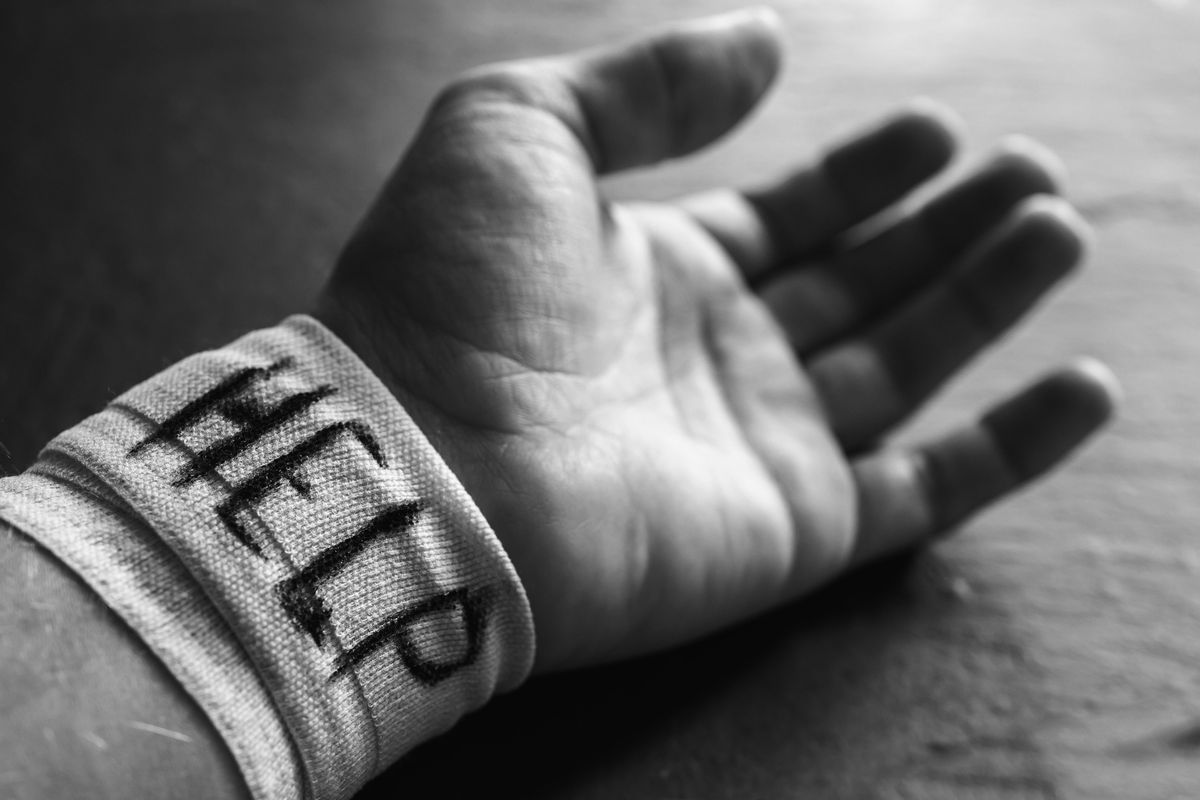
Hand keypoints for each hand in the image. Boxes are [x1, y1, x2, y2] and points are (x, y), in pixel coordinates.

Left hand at [317, 8, 1117, 671]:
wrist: (421, 463)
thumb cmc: (449, 288)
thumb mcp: (519, 127)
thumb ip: (645, 83)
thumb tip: (765, 40)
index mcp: (660, 267)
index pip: (790, 215)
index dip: (864, 172)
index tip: (936, 127)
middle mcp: (717, 354)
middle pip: (861, 281)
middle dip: (944, 226)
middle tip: (1027, 172)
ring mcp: (759, 444)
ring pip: (906, 368)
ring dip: (986, 300)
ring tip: (1056, 230)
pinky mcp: (794, 529)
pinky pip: (930, 492)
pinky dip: (1012, 449)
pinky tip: (1085, 388)